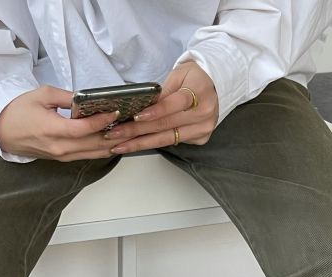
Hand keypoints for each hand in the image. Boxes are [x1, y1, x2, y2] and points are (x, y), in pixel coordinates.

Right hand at [0, 85, 124, 160]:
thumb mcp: (42, 95)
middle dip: (113, 135)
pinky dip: (99, 149)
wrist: (2, 131)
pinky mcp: (61, 158)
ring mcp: (61, 156)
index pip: (84, 129)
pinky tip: (111, 143)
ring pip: (92, 153)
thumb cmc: (18, 112)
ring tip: (126, 135)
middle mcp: (59, 148)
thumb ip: (66, 97)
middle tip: (129, 124)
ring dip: (110, 145)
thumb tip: (86, 98)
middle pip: (93, 145)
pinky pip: (85, 156)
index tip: (115, 111)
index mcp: (53, 130)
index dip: (101, 121)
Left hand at [104, 62, 218, 153]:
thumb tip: (139, 108)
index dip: (153, 112)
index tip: (135, 117)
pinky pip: (173, 142)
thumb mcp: (178, 75)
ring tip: (120, 145)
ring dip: (141, 143)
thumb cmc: (195, 76)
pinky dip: (154, 143)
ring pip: (167, 139)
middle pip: (165, 126)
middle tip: (115, 134)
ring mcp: (203, 129)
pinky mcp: (201, 138)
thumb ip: (161, 93)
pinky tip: (137, 144)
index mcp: (200, 93)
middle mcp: (203, 115)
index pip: (173, 105)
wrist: (217, 83)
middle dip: (137, 131)